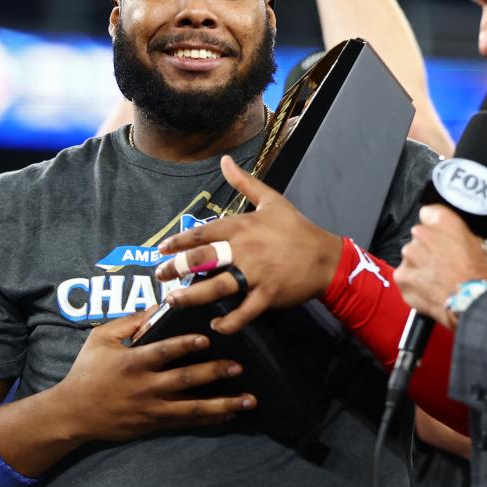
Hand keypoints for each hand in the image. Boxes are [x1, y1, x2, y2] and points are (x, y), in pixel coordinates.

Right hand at [54, 313, 256, 442]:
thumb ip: (129, 322)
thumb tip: (159, 306)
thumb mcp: (101, 339)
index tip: (207, 338)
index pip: (164, 352)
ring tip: (248, 399)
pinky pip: (187, 422)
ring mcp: (152, 408)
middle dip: (213, 373)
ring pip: (192, 407)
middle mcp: (145, 386)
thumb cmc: (87, 371)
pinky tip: (229, 415)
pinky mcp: (154, 423)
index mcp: (133, 362)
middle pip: (185, 380)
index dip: (185, 345)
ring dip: (223, 404)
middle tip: (239, 367)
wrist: (74, 413)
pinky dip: (210, 419)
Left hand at [154, 155, 342, 335]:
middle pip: (203, 259)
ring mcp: (256, 273)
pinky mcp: (268, 294)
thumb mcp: (271, 199)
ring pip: (217, 286)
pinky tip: (216, 326)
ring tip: (174, 301)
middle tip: (160, 276)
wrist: (326, 257)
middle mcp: (245, 249)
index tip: (162, 249)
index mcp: (242, 226)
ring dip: (192, 296)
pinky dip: (229, 321)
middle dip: (177, 268)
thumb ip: (244, 182)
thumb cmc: (297, 229)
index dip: (179, 242)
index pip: (203, 233)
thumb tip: (224, 160)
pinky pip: (244, 311)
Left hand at [395, 206, 486, 329]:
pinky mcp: (401, 276)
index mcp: (442, 221)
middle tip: (442, 264)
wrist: (472, 301)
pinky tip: (430, 290)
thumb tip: (451, 240)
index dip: (435, 226)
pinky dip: (414, 283)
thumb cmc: (480, 274)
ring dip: (420, 266)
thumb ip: (456, 235)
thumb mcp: (478, 243)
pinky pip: (405, 277)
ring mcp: (408, 256)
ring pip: (411, 258)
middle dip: (427, 249)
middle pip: (418, 238)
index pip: (428, 213)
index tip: (439, 236)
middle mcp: (421, 233)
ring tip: (437, 280)